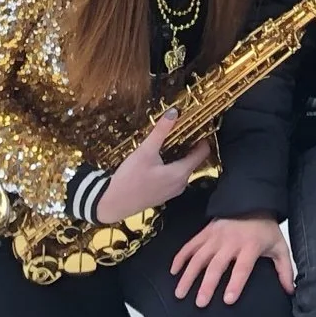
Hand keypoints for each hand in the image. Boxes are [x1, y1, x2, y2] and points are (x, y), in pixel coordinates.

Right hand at [93, 109, 215, 223]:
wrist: (112, 204)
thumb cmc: (129, 179)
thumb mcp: (145, 151)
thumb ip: (161, 131)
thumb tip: (174, 112)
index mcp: (181, 173)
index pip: (202, 153)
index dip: (202, 138)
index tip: (197, 125)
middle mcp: (181, 183)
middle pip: (193, 160)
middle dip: (190, 145)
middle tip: (182, 130)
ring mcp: (173, 191)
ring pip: (183, 169)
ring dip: (180, 156)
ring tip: (170, 141)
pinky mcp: (163, 195)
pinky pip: (175, 177)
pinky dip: (172, 166)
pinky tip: (160, 159)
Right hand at [169, 212, 294, 305]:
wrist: (253, 201)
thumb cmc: (266, 229)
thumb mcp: (280, 247)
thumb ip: (284, 269)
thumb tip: (290, 291)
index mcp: (250, 246)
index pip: (243, 267)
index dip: (235, 284)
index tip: (227, 300)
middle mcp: (231, 241)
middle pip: (217, 265)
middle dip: (207, 284)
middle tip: (200, 303)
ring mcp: (215, 236)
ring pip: (199, 257)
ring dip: (188, 275)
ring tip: (180, 293)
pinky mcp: (205, 231)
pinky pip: (190, 245)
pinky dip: (180, 257)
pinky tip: (173, 272)